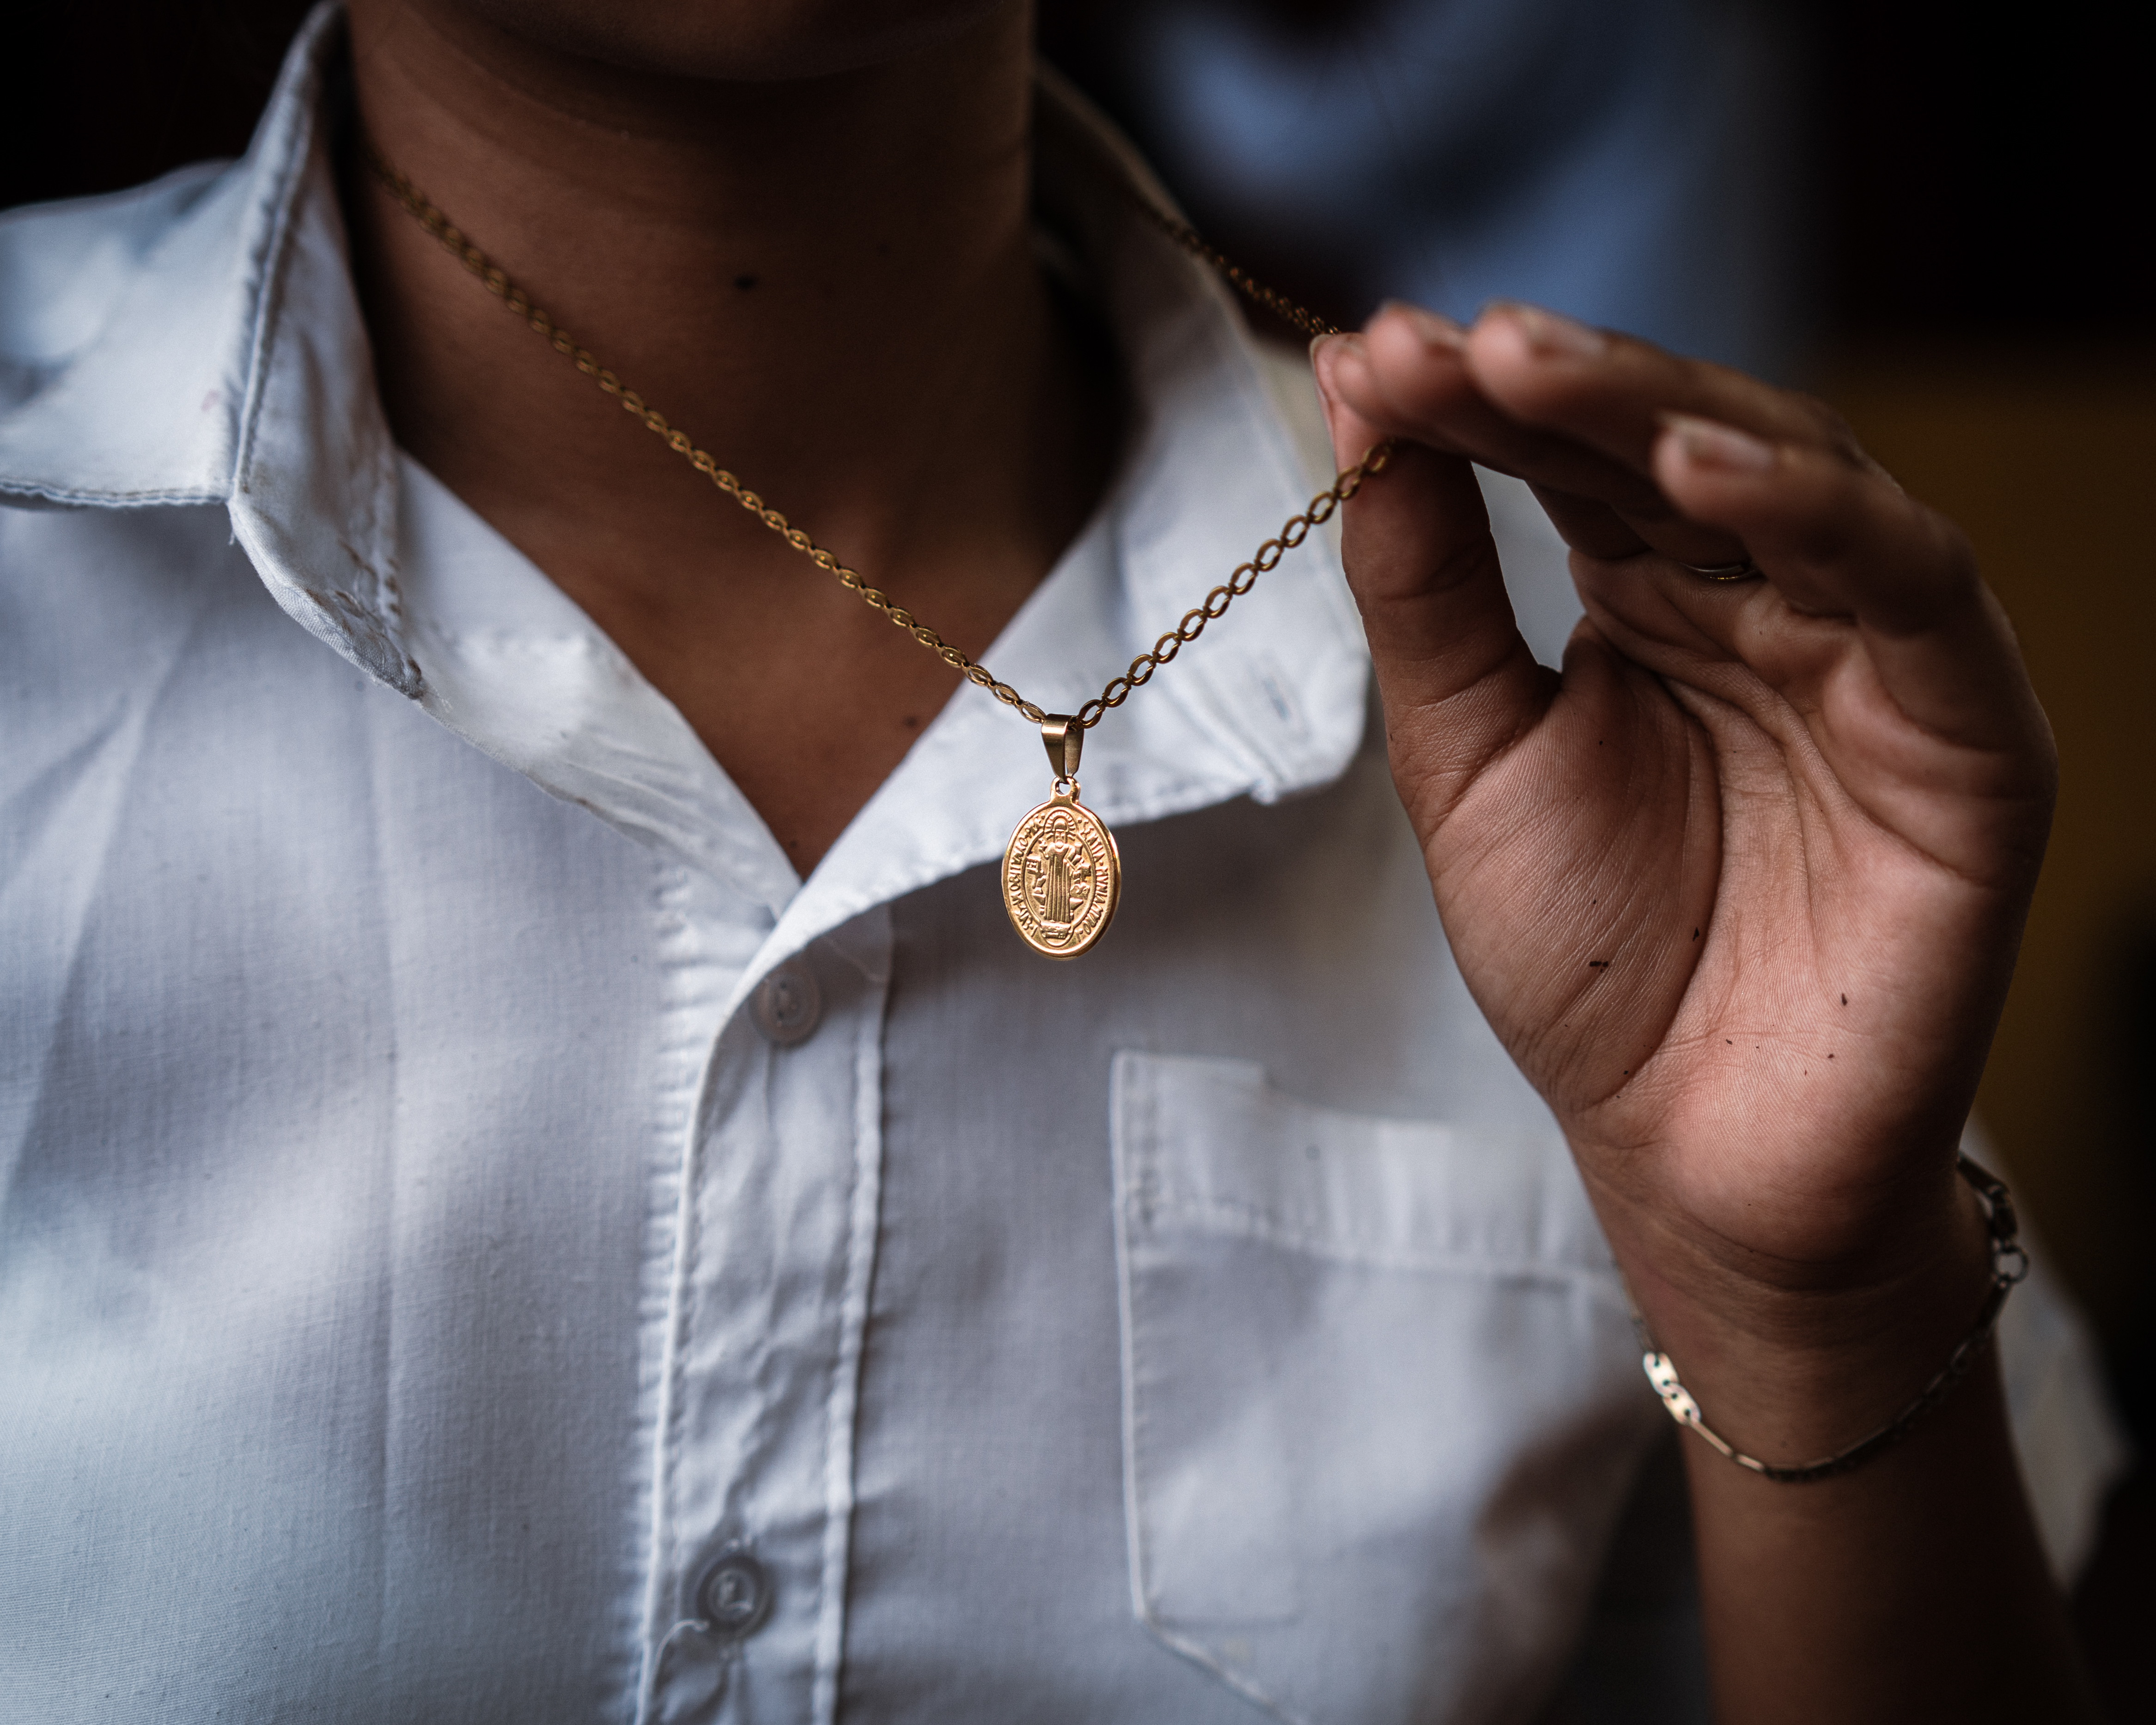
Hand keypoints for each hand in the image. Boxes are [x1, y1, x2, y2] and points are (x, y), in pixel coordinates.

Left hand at [1313, 303, 2054, 1426]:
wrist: (1686, 1148)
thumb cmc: (1590, 964)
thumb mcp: (1467, 762)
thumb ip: (1429, 595)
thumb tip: (1362, 411)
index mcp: (1654, 602)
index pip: (1568, 461)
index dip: (1473, 403)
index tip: (1365, 353)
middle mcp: (1769, 602)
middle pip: (1671, 441)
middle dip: (1555, 382)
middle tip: (1441, 338)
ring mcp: (1872, 653)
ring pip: (1793, 477)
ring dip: (1662, 410)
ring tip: (1533, 365)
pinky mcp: (1966, 724)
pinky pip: (1907, 586)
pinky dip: (1812, 513)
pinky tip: (1697, 468)